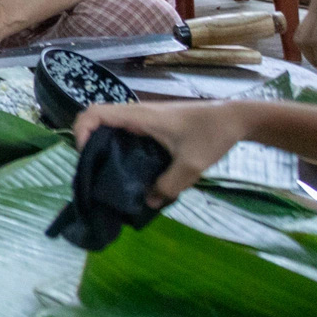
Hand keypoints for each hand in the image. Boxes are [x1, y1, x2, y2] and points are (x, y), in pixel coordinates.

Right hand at [72, 100, 252, 206]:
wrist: (236, 118)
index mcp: (139, 117)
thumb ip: (168, 186)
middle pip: (97, 118)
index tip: (86, 156)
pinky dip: (119, 144)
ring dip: (103, 143)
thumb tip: (147, 203)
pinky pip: (125, 130)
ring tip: (110, 171)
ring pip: (111, 124)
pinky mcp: (153, 123)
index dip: (81, 131)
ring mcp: (145, 117)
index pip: (94, 113)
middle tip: (96, 169)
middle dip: (88, 141)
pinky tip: (132, 166)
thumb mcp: (191, 165)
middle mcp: (137, 113)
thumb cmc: (212, 134)